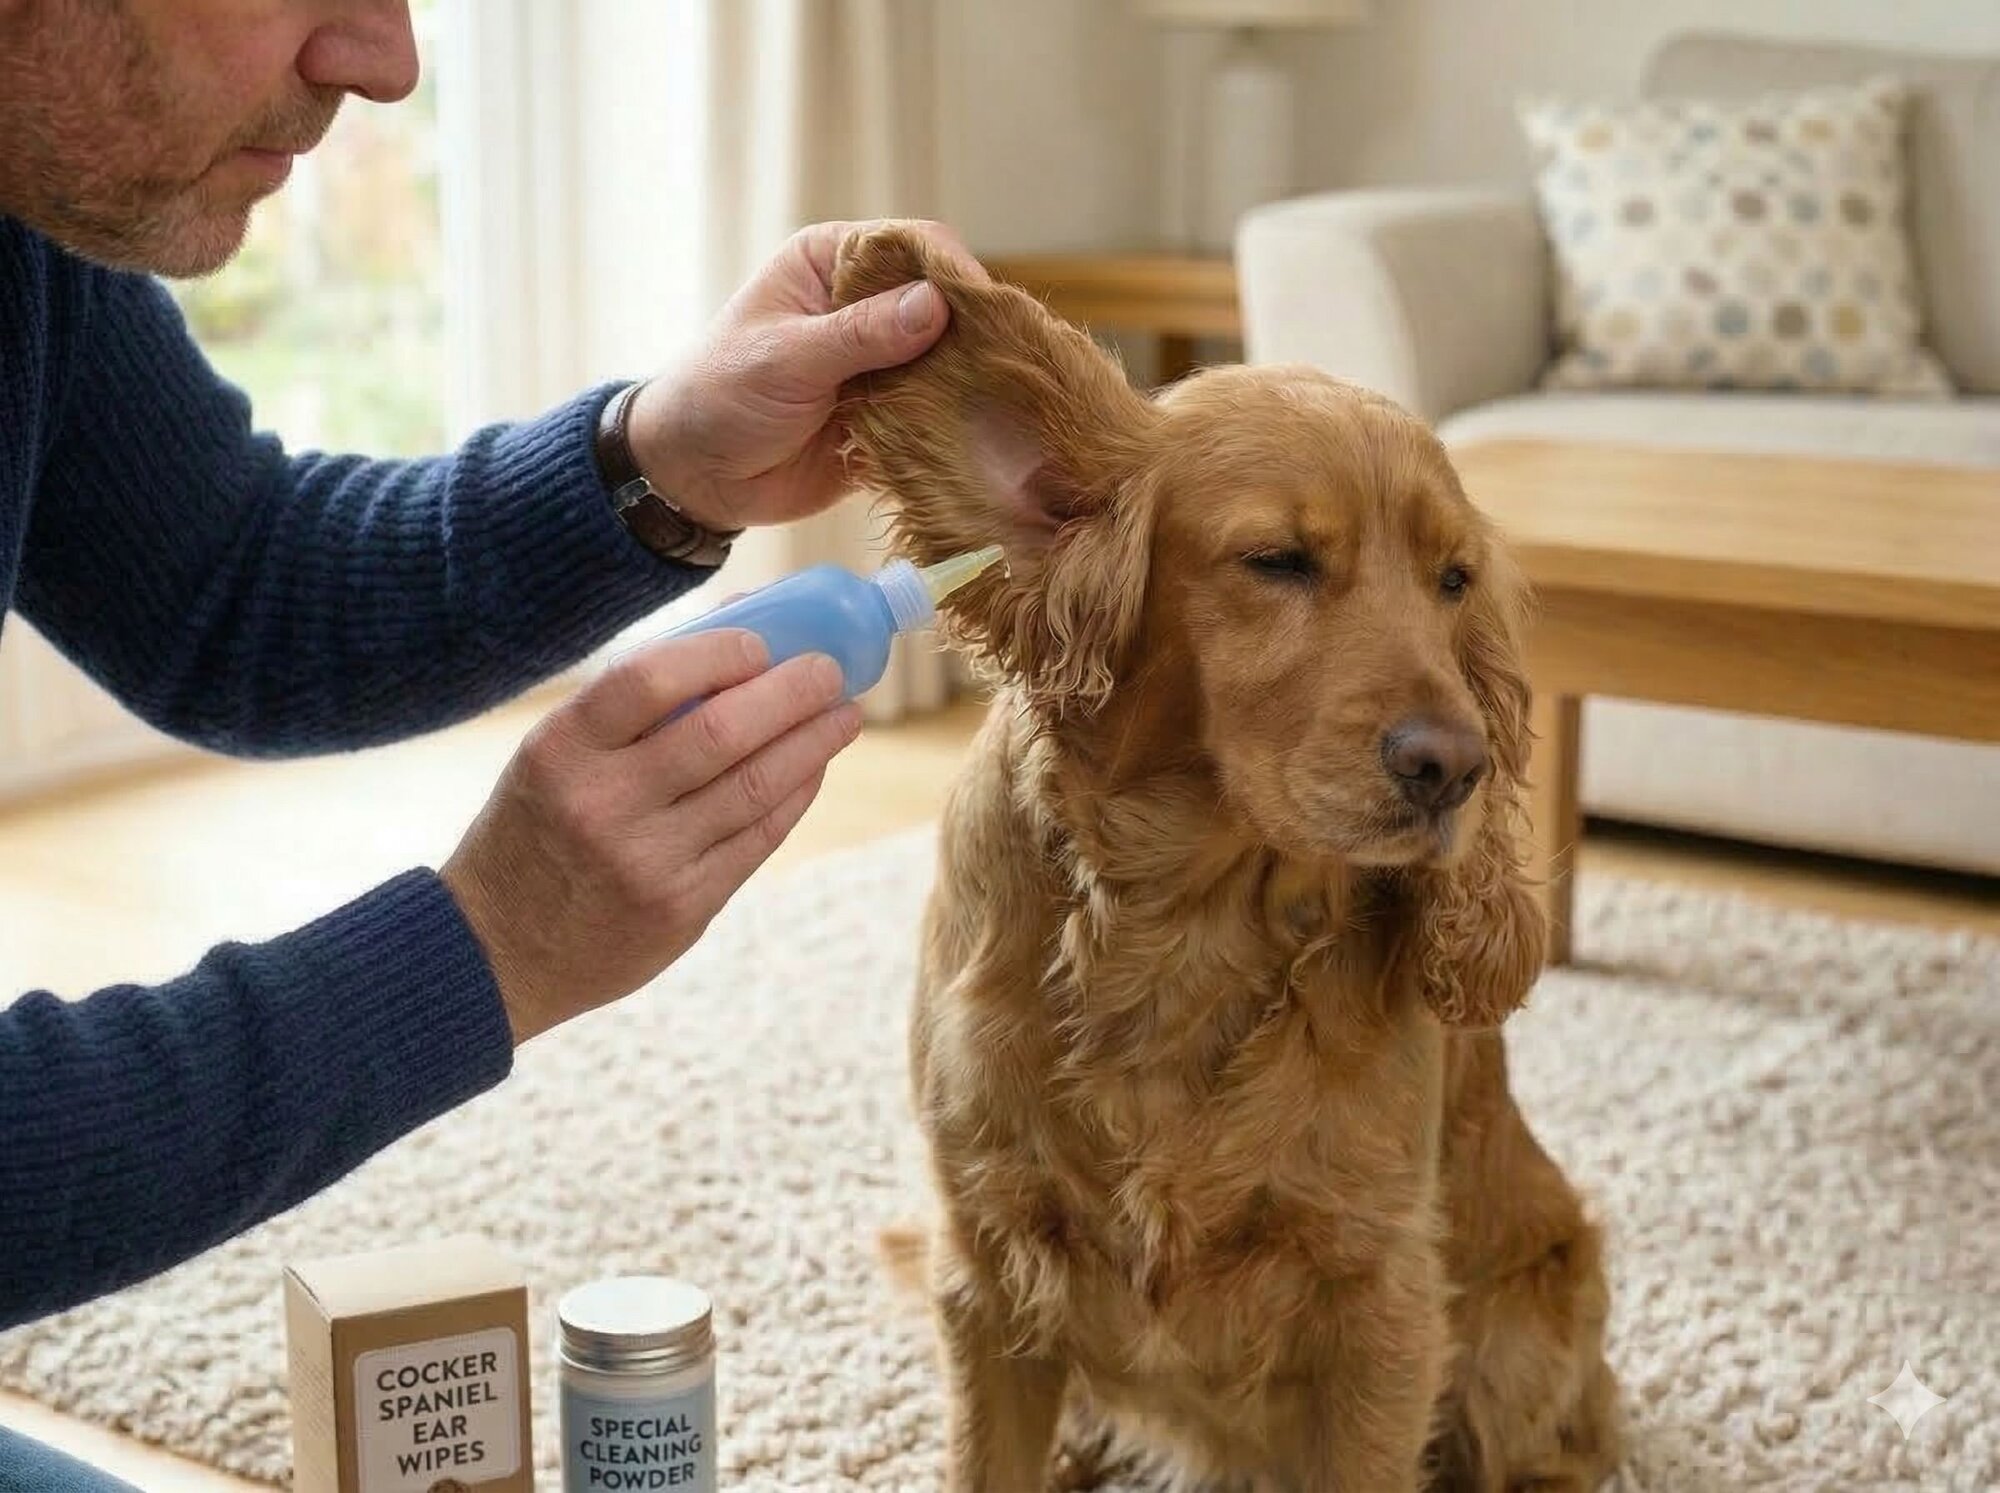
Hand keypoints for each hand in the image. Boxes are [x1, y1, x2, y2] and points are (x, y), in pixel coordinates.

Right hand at [440, 631, 862, 1043]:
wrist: (495, 952)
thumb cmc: (537, 828)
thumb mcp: (555, 756)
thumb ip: (635, 701)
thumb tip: (741, 626)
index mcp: (561, 749)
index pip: (650, 677)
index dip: (721, 653)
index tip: (764, 644)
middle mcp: (602, 804)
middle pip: (723, 732)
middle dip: (792, 693)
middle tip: (830, 669)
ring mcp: (646, 861)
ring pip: (755, 786)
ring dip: (813, 743)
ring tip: (843, 715)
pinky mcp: (683, 908)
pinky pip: (758, 838)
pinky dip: (795, 794)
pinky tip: (814, 767)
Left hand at [626, 218, 987, 532]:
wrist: (694, 476)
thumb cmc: (719, 396)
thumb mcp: (785, 358)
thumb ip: (860, 334)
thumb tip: (936, 305)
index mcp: (834, 264)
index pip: (913, 246)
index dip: (952, 272)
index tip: (982, 313)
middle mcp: (865, 304)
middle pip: (944, 303)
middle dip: (972, 333)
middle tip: (1001, 367)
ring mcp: (883, 362)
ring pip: (949, 360)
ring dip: (970, 383)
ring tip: (999, 407)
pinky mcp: (893, 415)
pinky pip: (938, 413)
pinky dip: (956, 426)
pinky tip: (979, 439)